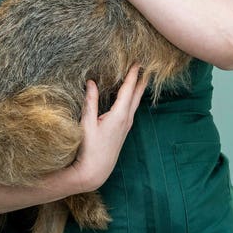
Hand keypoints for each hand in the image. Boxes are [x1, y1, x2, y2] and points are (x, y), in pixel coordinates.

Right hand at [69, 65, 147, 191]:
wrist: (95, 171)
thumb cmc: (89, 148)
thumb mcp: (87, 123)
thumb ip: (90, 101)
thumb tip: (91, 82)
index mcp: (119, 115)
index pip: (128, 89)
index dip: (133, 74)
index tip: (138, 61)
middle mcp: (127, 118)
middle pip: (137, 94)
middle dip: (141, 78)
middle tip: (145, 64)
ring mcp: (127, 124)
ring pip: (135, 101)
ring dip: (138, 87)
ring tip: (140, 74)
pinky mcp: (124, 129)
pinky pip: (131, 107)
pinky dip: (132, 96)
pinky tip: (129, 93)